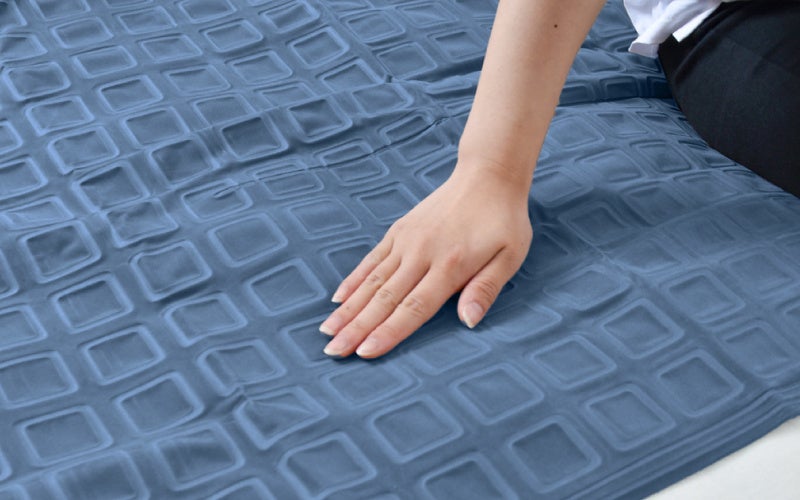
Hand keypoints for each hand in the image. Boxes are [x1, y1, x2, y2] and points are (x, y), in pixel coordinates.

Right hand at [319, 164, 532, 357]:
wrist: (488, 175)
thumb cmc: (503, 221)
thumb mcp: (509, 256)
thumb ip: (486, 289)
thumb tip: (468, 322)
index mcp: (450, 264)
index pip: (414, 307)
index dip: (389, 332)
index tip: (364, 352)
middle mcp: (422, 253)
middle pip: (385, 298)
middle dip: (357, 328)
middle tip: (333, 351)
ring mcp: (406, 241)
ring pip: (372, 281)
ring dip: (348, 309)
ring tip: (327, 331)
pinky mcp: (399, 231)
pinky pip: (371, 260)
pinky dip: (353, 280)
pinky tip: (338, 299)